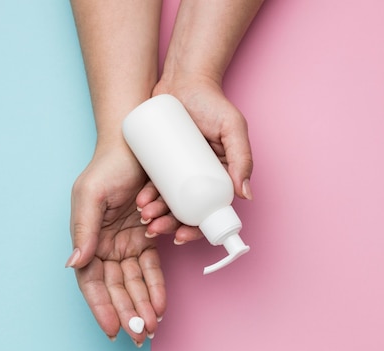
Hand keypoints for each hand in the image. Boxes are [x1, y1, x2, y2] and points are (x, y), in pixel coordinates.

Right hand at [68, 142, 165, 345]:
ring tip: (153, 326)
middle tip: (140, 334)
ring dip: (142, 305)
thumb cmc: (107, 167)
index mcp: (87, 240)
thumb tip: (74, 263)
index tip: (112, 330)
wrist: (136, 145)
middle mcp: (106, 246)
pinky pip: (151, 267)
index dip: (101, 307)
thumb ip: (83, 230)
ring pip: (134, 283)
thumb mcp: (90, 195)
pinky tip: (161, 304)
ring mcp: (127, 243)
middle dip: (127, 313)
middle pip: (115, 288)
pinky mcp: (149, 237)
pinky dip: (156, 286)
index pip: (91, 282)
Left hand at [136, 74, 253, 243]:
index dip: (195, 230)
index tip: (180, 236)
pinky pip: (154, 186)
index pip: (209, 212)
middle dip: (169, 225)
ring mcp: (179, 172)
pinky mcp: (162, 162)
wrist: (184, 81)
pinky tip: (138, 203)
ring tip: (144, 214)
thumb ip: (242, 157)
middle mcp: (200, 179)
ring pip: (167, 203)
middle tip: (154, 226)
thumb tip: (245, 195)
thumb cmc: (212, 102)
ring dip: (155, 216)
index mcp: (220, 178)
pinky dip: (147, 199)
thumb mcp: (233, 128)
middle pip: (185, 212)